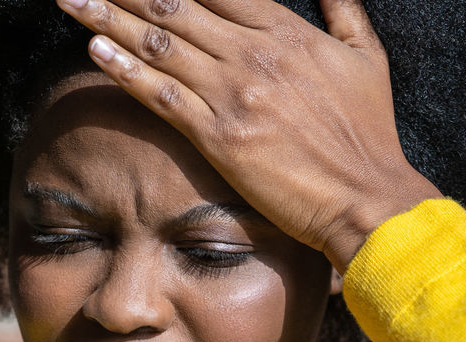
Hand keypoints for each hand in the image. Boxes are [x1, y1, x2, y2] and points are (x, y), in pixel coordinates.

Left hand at [55, 0, 441, 272]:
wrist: (367, 198)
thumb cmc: (370, 136)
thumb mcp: (366, 58)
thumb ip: (343, 11)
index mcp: (287, 32)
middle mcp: (253, 55)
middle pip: (175, 6)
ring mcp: (233, 95)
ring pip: (159, 45)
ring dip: (107, 19)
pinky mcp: (218, 138)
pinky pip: (162, 96)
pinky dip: (126, 71)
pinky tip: (95, 51)